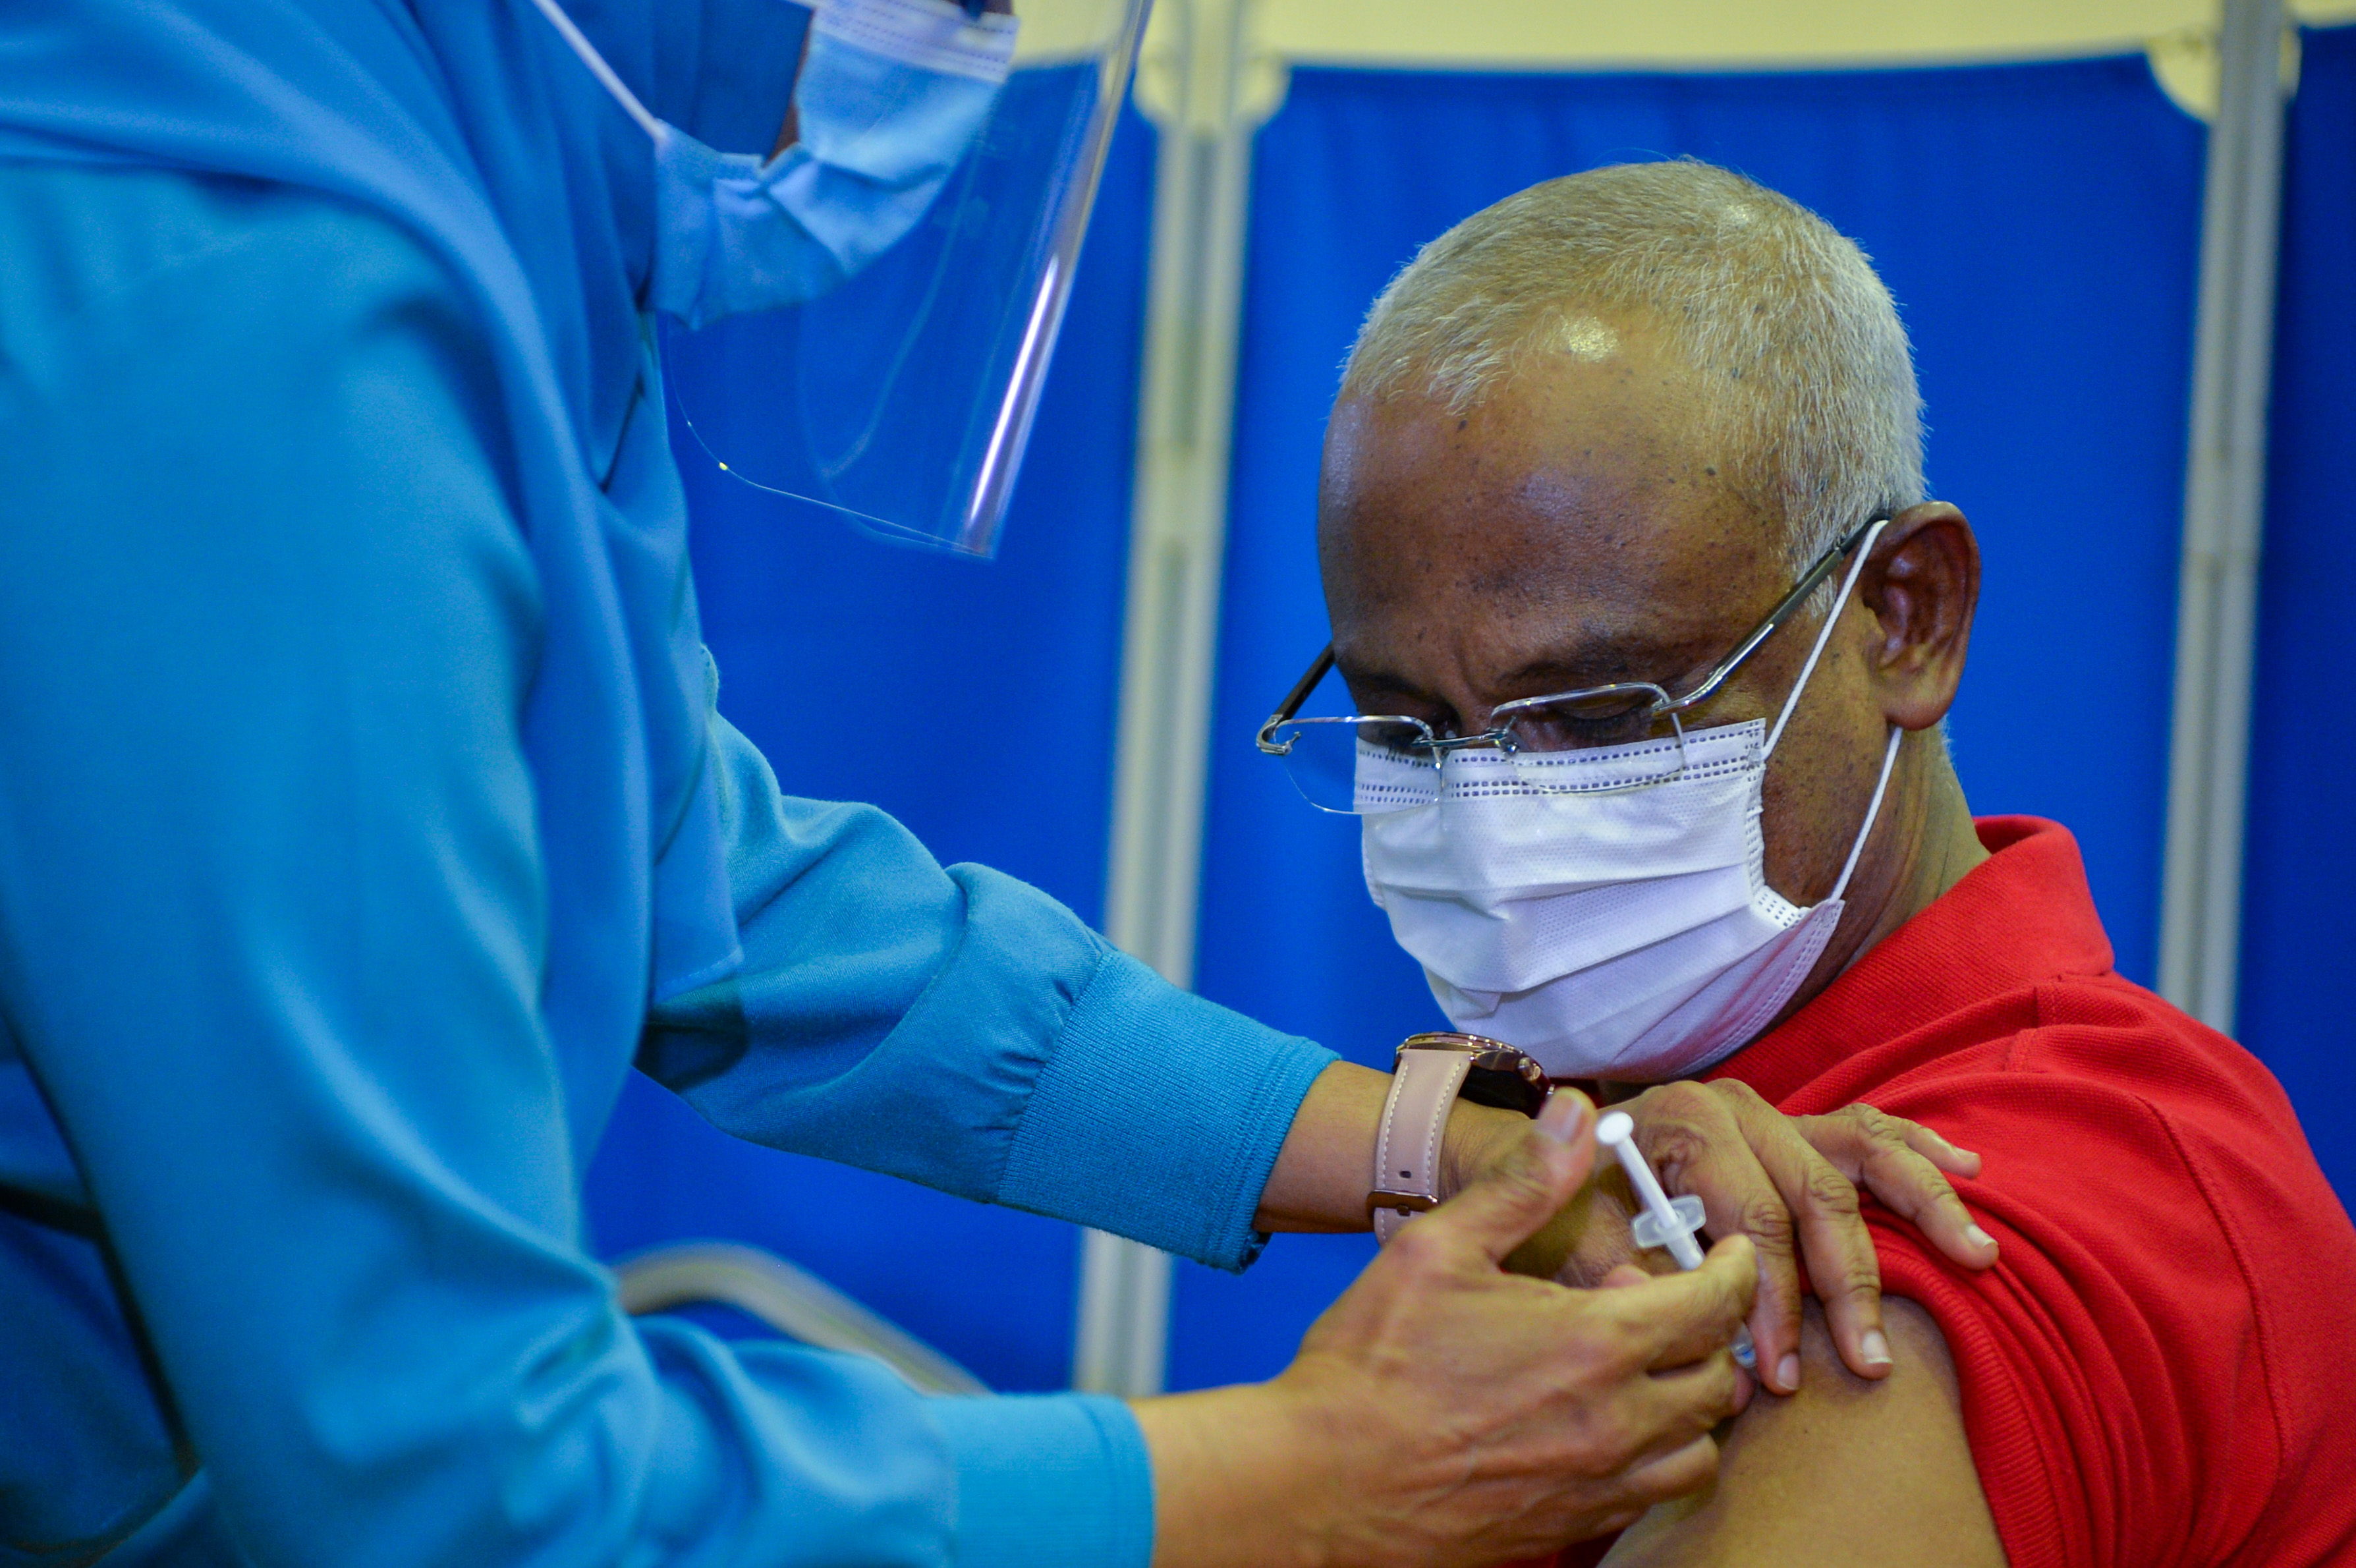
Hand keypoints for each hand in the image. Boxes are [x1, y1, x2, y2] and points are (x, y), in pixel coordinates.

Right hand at [1137, 1092, 1755, 1567]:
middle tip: (1654, 1304)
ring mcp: (1598, 1485)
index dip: (1731, 1269)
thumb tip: (1576, 1114)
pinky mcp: (1572, 1528)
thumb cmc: (1370, 1362)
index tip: (1725, 1254)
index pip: (1714, 1303)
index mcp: (1594, 1345)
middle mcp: (1615, 1422)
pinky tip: (1602, 1426)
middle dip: (1708, 1334)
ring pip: (1697, 1448)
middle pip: (1717, 1379)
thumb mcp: (1439, 1246)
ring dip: (1687, 1405)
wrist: (1321, 1481)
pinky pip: (1651, 1494)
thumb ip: (1522, 1182)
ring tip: (1640, 1372)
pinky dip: (1652, 1458)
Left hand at [1449, 1083, 1995, 1396]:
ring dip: (1923, 1206)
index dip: (1772, 1303)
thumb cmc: (1562, 1205)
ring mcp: (1771, 1111)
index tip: (1782, 1373)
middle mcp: (1735, 1106)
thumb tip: (1687, 1323)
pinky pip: (1866, 1130)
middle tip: (1869, 1361)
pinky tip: (1968, 1168)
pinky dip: (1916, 1150)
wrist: (1541, 1156)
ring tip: (1975, 1256)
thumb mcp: (1574, 1238)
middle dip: (1846, 1285)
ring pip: (1860, 1155)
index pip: (1751, 1221)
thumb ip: (1627, 1275)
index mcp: (1683, 1123)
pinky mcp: (1794, 1123)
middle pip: (1815, 1196)